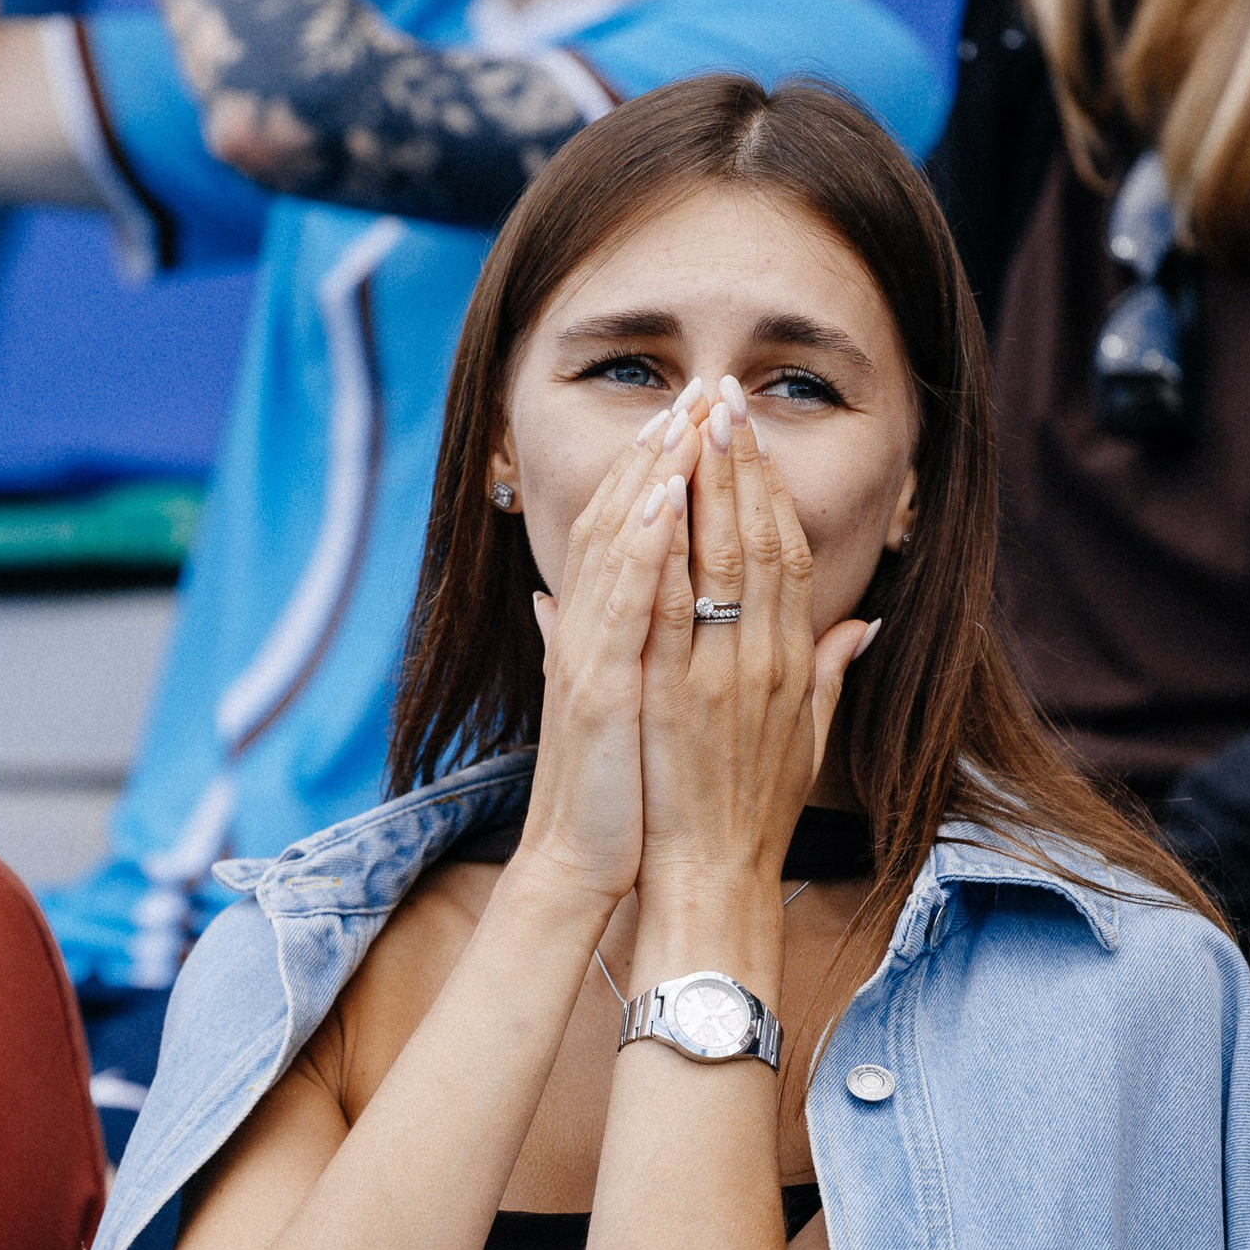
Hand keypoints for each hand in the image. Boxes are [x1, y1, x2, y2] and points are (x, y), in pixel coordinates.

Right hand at [515, 408, 696, 908]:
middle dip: (662, 450)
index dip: (659, 468)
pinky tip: (666, 503)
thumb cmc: (612, 791)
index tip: (697, 414)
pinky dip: (643, 551)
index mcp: (600, 631)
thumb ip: (592, 643)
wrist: (581, 864)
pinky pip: (624, 608)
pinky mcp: (601, 690)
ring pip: (621, 547)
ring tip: (687, 417)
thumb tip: (549, 601)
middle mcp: (589, 631)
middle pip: (623, 520)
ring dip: (655, 477)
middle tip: (700, 386)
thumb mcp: (612, 701)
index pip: (630, 531)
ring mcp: (592, 656)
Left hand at [633, 381, 873, 966]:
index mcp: (791, 662)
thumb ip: (830, 675)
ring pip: (717, 561)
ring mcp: (716, 676)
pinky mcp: (671, 698)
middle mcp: (761, 659)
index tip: (752, 432)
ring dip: (703, 485)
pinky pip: (667, 610)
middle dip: (738, 461)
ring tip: (691, 419)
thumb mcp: (807, 740)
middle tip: (723, 392)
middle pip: (755, 539)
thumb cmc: (754, 814)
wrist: (714, 877)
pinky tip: (653, 500)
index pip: (786, 552)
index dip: (770, 486)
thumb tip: (860, 623)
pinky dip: (662, 553)